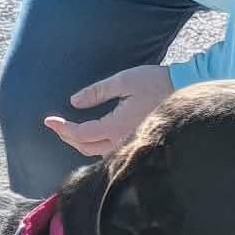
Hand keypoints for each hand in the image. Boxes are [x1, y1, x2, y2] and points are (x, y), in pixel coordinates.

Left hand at [43, 63, 173, 158]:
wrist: (187, 91)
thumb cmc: (156, 83)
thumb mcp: (124, 81)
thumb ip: (97, 92)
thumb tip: (74, 102)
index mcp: (117, 126)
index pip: (81, 133)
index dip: (62, 128)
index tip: (48, 120)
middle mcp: (122, 141)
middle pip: (85, 147)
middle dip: (67, 136)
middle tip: (55, 124)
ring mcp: (130, 146)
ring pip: (96, 153)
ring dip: (80, 143)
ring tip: (68, 130)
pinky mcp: (136, 144)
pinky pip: (109, 152)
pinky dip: (94, 146)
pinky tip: (89, 137)